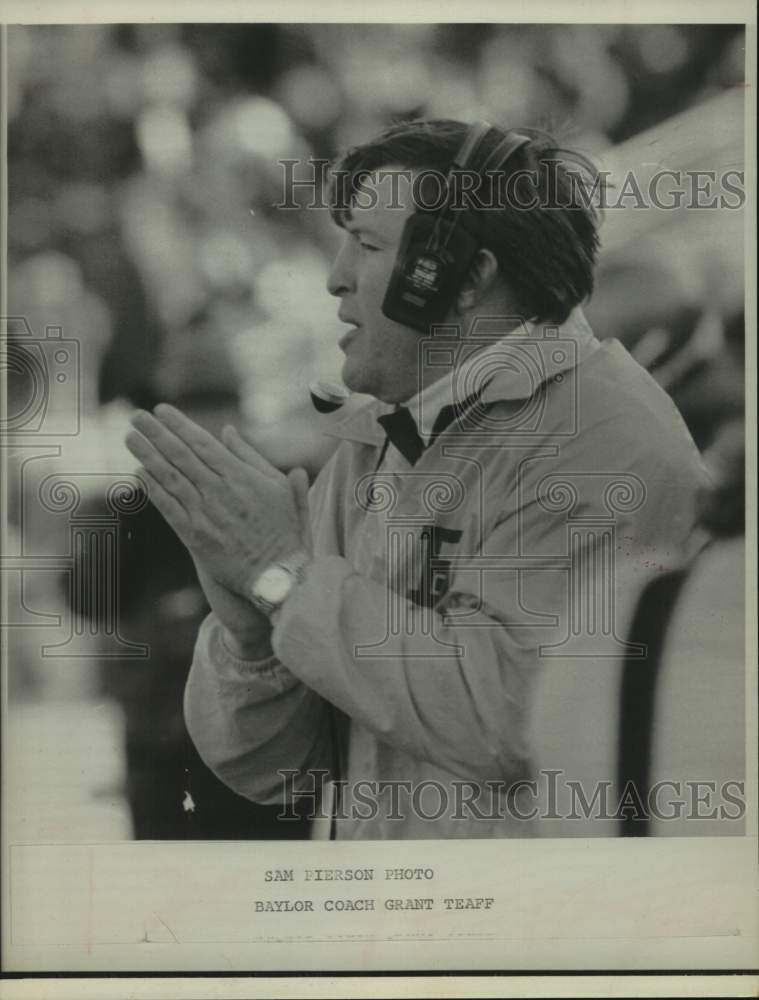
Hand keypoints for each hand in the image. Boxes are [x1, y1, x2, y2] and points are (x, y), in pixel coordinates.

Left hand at [125, 404, 306, 602]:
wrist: (276, 573)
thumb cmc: (282, 528)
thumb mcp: (276, 485)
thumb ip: (250, 456)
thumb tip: (227, 431)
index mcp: (241, 476)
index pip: (203, 442)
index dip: (179, 425)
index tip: (161, 410)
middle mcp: (219, 491)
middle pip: (181, 455)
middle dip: (156, 433)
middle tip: (136, 416)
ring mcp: (205, 514)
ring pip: (170, 478)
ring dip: (148, 455)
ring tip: (130, 438)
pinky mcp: (194, 537)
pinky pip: (168, 508)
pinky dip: (153, 489)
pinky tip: (139, 473)